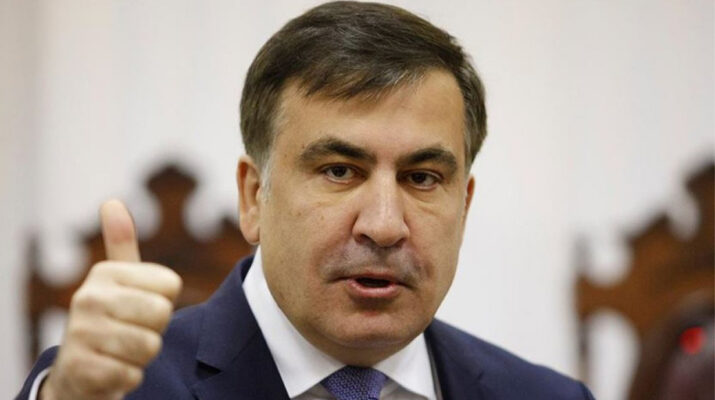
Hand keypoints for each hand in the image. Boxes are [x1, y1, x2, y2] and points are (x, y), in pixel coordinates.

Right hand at [41, 200, 181, 399]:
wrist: (76, 373)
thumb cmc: (109, 321)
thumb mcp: (117, 281)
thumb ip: (121, 244)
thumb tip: (111, 201)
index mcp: (106, 273)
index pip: (171, 285)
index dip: (163, 303)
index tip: (138, 308)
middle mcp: (89, 297)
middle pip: (162, 314)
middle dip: (154, 330)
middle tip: (131, 332)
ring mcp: (82, 333)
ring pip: (150, 346)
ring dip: (142, 357)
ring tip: (121, 351)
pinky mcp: (82, 369)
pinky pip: (133, 374)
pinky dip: (128, 378)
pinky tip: (111, 371)